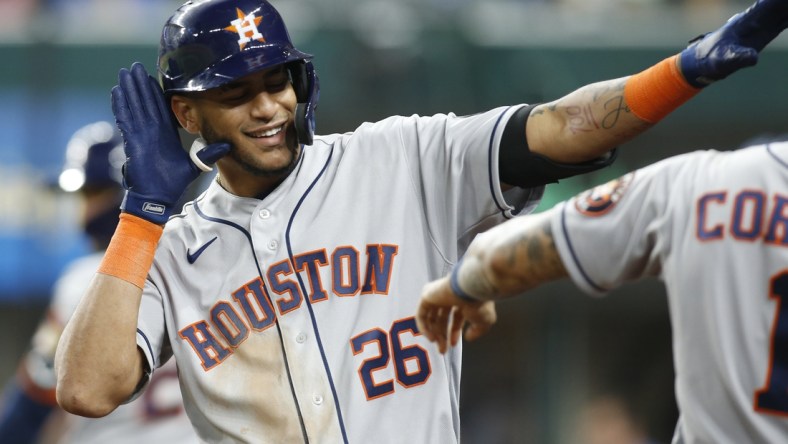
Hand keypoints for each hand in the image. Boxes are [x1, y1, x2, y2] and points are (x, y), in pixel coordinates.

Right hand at [111, 62, 229, 223]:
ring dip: (129, 89)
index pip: (160, 107)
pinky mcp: (132, 141)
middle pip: (145, 101)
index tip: (153, 77)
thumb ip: (208, 154)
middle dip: (140, 84)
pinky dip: (120, 105)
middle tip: (135, 66)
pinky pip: (125, 119)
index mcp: (165, 134)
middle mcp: (151, 130)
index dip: (156, 92)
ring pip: (134, 106)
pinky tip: (116, 91)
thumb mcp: (194, 165)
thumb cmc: (172, 182)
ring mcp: (140, 134)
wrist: (157, 197)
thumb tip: (227, 146)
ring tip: (124, 72)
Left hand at [416, 277, 496, 353]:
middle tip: (443, 350)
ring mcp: (437, 294)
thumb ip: (477, 331)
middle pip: (442, 318)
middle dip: (442, 335)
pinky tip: (431, 338)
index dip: (454, 332)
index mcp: (463, 299)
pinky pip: (421, 314)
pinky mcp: (427, 295)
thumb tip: (469, 338)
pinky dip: (424, 327)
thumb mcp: (484, 321)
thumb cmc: (480, 303)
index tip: (453, 345)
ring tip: (437, 345)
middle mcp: (449, 296)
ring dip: (433, 333)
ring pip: (431, 317)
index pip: (455, 317)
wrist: (472, 288)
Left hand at [679, 0, 787, 86]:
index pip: (767, 5)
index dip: (777, 2)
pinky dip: (786, 19)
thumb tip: (753, 58)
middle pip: (777, 6)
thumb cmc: (711, 58)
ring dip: (786, 10)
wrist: (703, 62)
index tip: (784, 1)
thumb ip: (738, 57)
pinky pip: (781, 23)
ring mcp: (761, 26)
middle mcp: (756, 20)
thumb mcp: (724, 59)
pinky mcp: (764, 34)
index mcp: (747, 21)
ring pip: (781, 13)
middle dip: (784, 5)